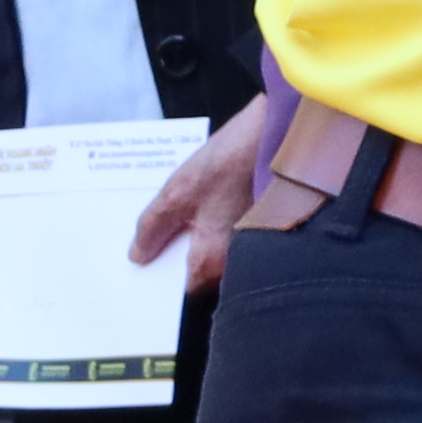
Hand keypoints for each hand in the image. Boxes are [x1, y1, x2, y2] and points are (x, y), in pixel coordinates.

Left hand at [136, 103, 270, 282]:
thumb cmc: (230, 163)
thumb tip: (139, 256)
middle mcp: (238, 263)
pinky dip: (219, 226)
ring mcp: (255, 246)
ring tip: (183, 214)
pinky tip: (209, 204)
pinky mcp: (265, 226)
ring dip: (201, 240)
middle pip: (203, 271)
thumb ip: (152, 228)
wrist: (282, 134)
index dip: (162, 277)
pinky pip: (234, 236)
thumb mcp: (178, 191)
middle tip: (160, 235)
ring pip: (219, 252)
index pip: (182, 288)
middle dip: (181, 257)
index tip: (146, 263)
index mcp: (213, 260)